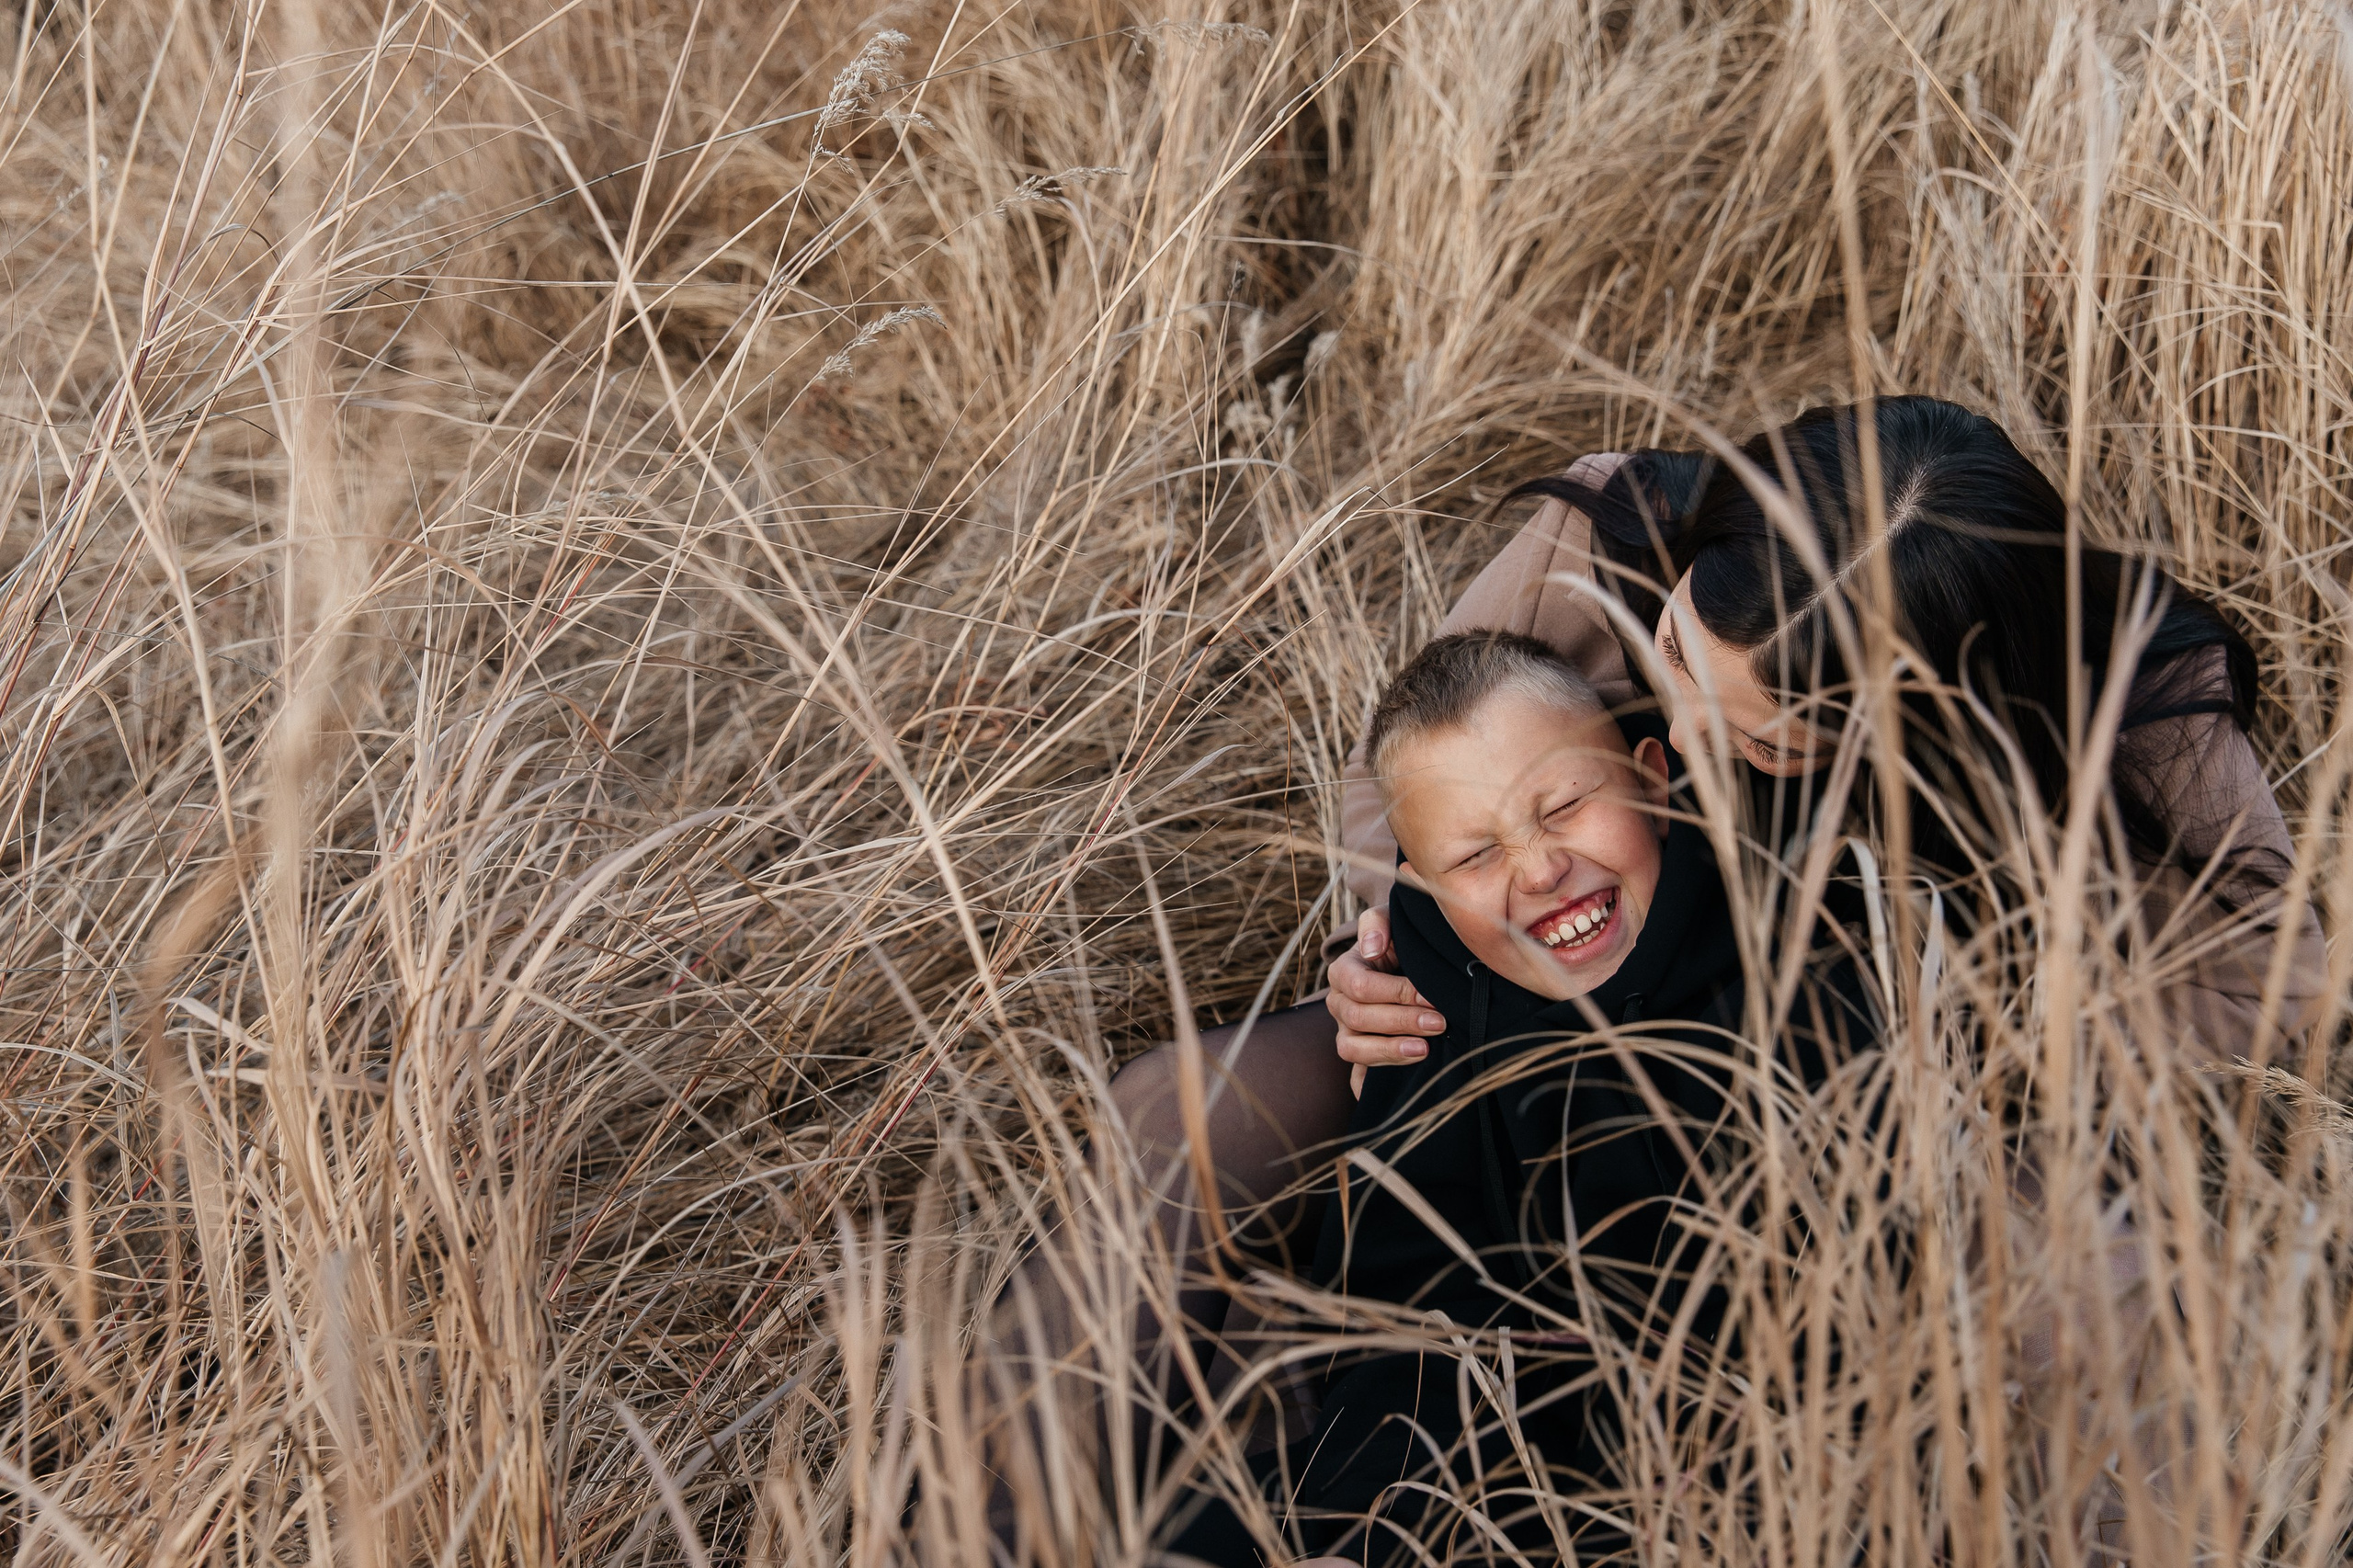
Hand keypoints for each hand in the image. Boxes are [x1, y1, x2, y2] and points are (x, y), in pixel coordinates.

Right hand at [1324, 906, 1442, 1097]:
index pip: (1360, 986)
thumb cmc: (1400, 941)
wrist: (1405, 962)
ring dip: (1388, 1051)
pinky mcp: (1361, 1055)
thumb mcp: (1391, 920)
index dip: (1395, 993)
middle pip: (1357, 1018)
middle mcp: (1339, 1004)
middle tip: (1439, 1023)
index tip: (1432, 996)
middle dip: (1401, 1021)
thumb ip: (1378, 922)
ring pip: (1352, 1049)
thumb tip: (1370, 948)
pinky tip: (1395, 1090)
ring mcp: (1348, 1032)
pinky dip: (1368, 1086)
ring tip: (1424, 1050)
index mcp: (1343, 971)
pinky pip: (1356, 1077)